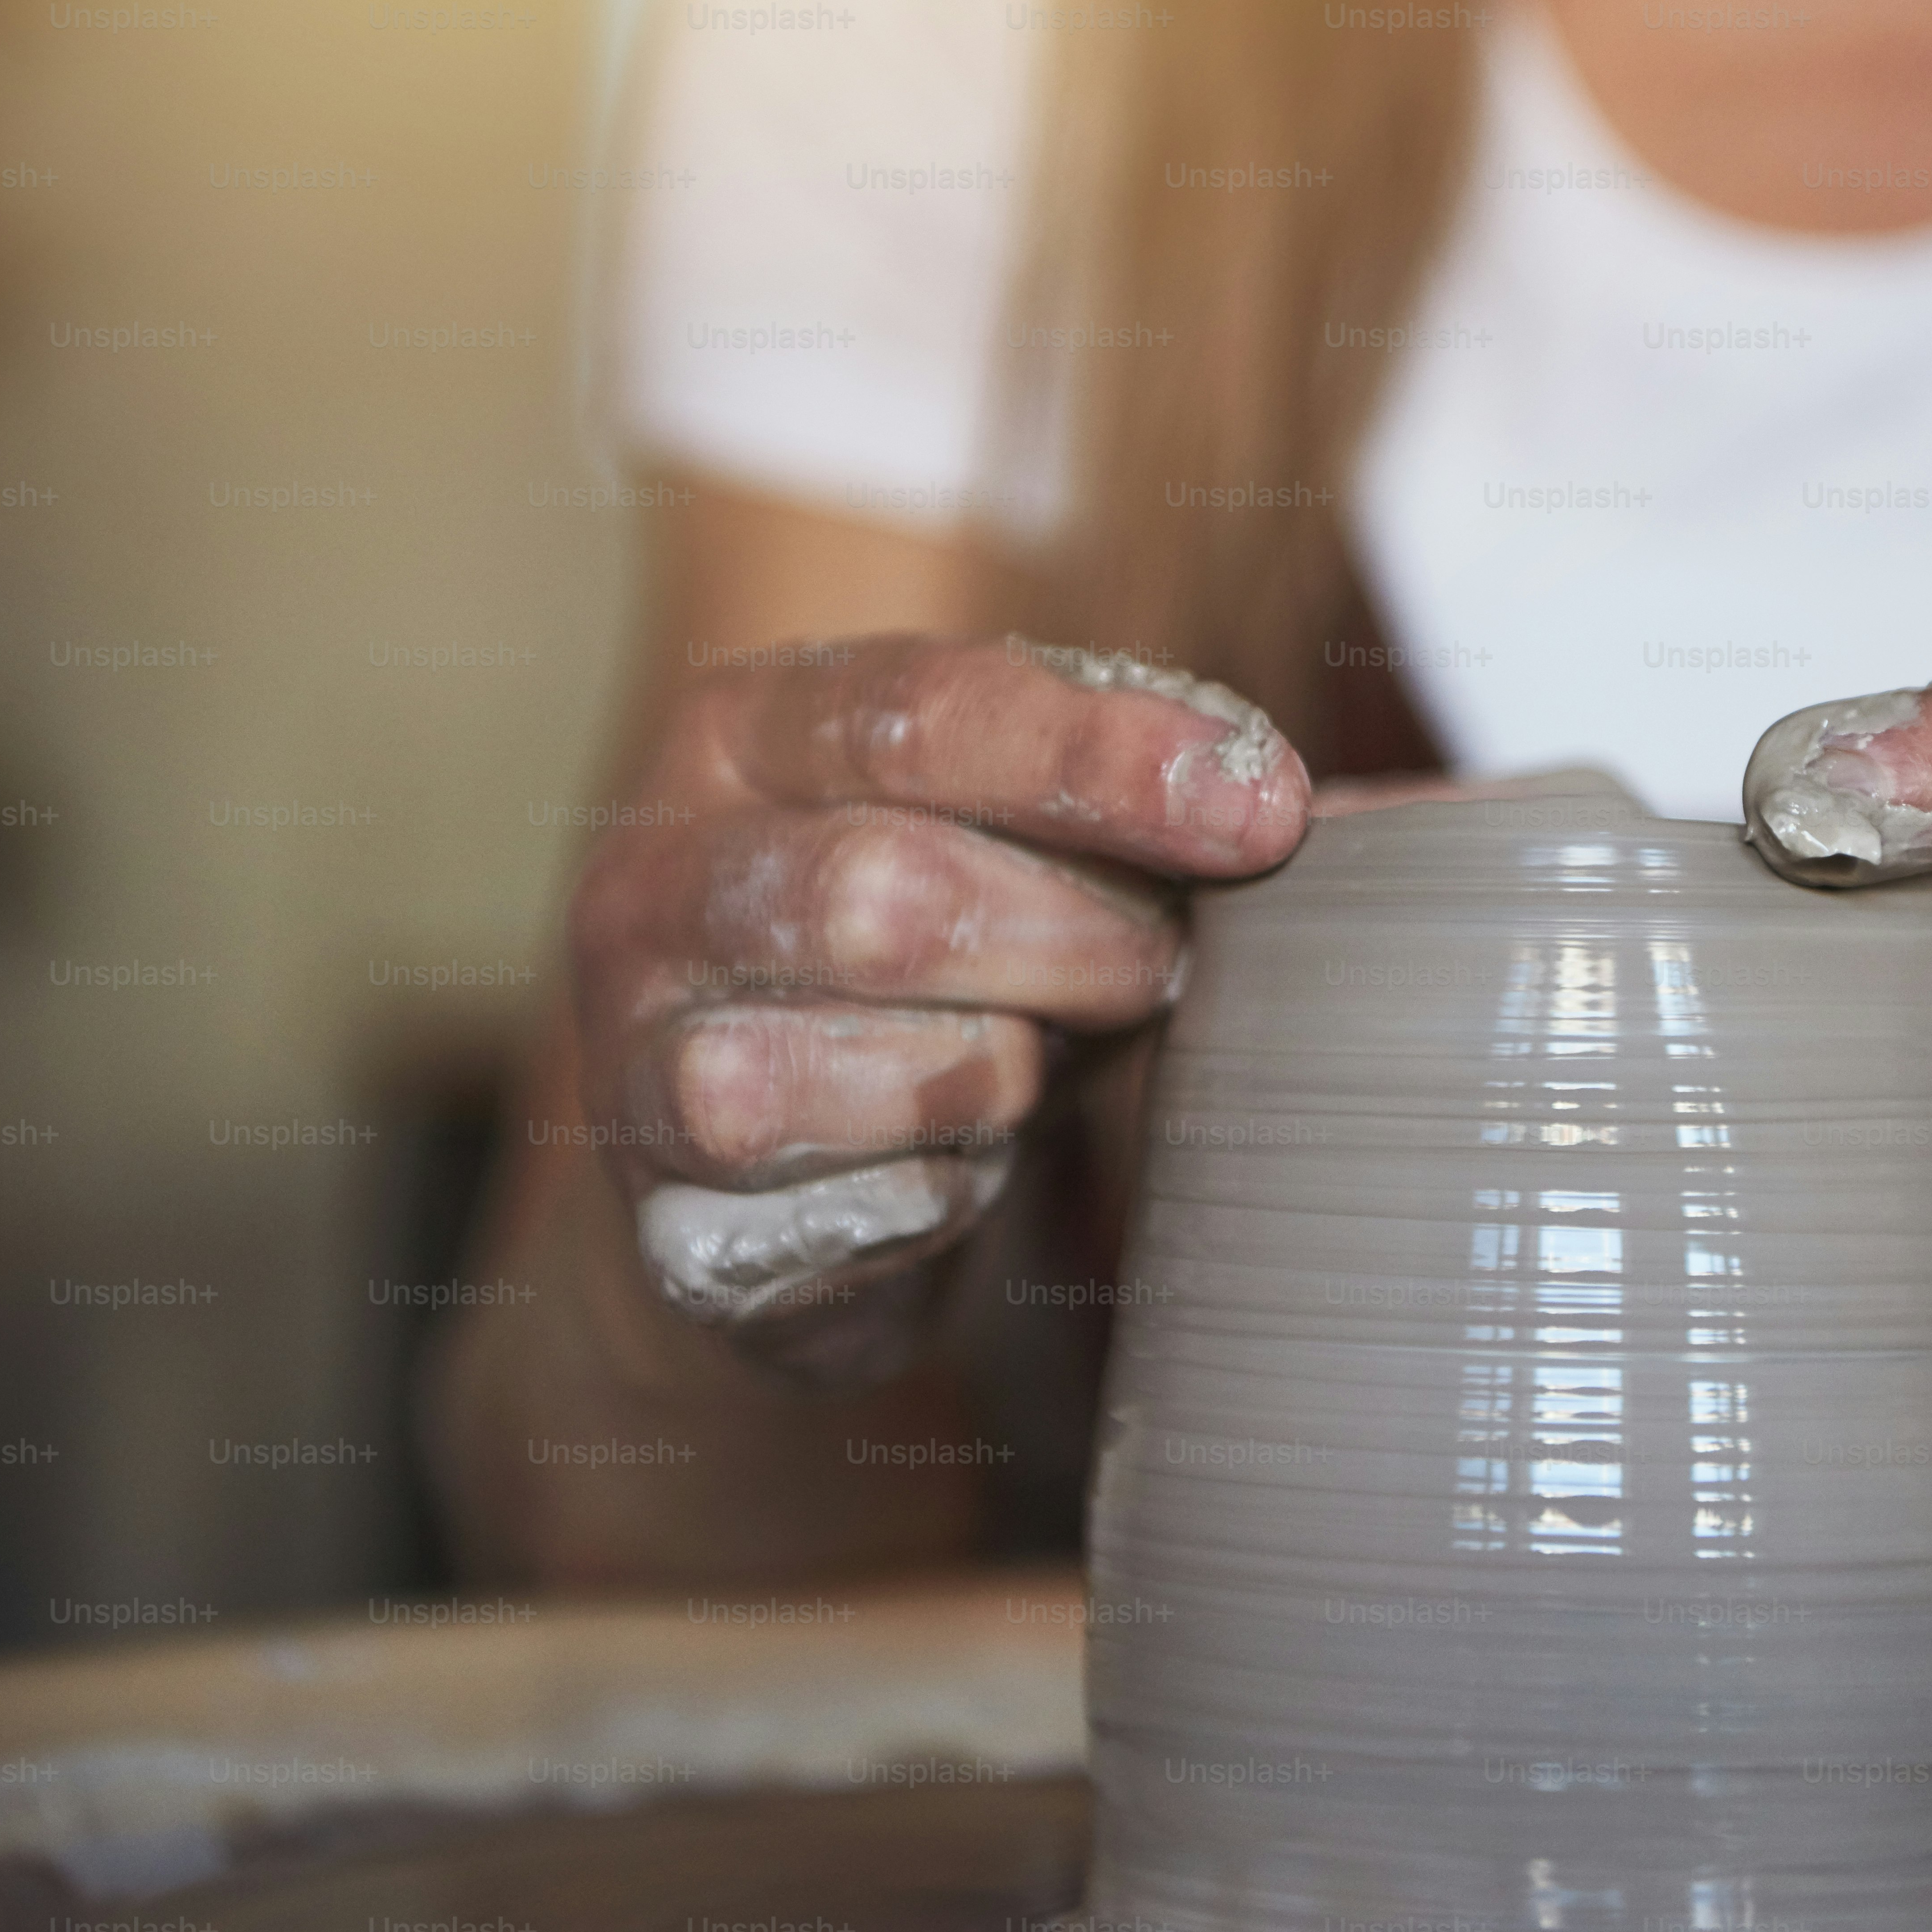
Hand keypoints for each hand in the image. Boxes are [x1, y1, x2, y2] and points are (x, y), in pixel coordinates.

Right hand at [566, 635, 1306, 1373]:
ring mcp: (630, 1057)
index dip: (1107, 759)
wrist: (796, 1166)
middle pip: (879, 891)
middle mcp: (654, 880)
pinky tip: (964, 1168)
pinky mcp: (665, 1221)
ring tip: (1031, 1065)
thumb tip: (1301, 803)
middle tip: (1155, 964)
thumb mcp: (1024, 839)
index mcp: (746, 731)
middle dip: (1070, 937)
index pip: (923, 710)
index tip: (1263, 812)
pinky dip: (935, 1194)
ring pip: (827, 1066)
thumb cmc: (942, 959)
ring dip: (990, 1072)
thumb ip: (1130, 797)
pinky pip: (830, 1213)